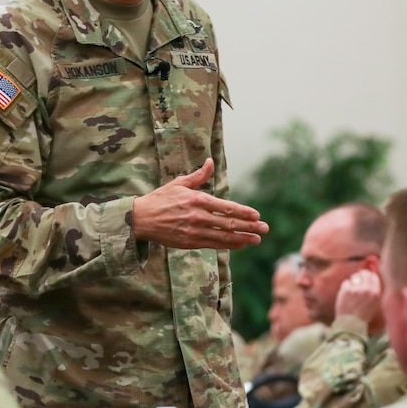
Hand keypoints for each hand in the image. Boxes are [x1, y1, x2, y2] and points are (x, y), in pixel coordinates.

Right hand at [130, 159, 267, 249]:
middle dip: (249, 226)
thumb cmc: (160, 199)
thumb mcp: (179, 183)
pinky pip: (213, 244)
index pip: (226, 207)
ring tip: (257, 239)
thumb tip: (211, 162)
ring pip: (223, 236)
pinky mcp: (189, 242)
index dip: (243, 212)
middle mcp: (197, 216)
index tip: (257, 215)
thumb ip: (198, 176)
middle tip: (265, 229)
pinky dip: (229, 245)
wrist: (141, 219)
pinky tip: (240, 244)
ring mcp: (194, 231)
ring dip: (243, 238)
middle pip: (228, 223)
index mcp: (196, 199)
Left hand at [334, 269, 383, 328]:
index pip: (374, 276)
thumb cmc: (362, 315)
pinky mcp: (346, 290)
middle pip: (364, 273)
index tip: (365, 278)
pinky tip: (346, 296)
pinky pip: (346, 282)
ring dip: (353, 281)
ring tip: (352, 291)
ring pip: (354, 277)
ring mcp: (356, 289)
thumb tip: (372, 275)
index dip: (369, 276)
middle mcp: (367, 290)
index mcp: (376, 293)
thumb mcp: (373, 303)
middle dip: (361, 275)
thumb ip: (373, 290)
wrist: (351, 324)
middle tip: (357, 281)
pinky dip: (345, 287)